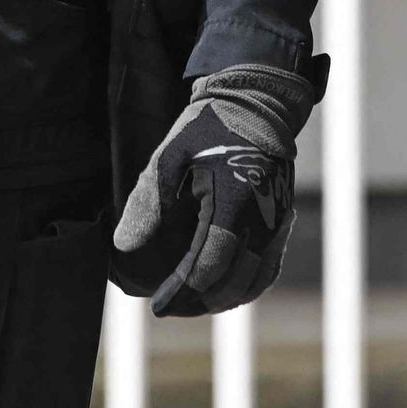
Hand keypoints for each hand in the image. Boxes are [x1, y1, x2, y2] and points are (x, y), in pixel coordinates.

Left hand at [110, 63, 313, 315]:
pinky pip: (270, 265)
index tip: (157, 304)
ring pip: (255, 280)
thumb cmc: (209, 125)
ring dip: (225, 298)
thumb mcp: (172, 155)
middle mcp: (261, 218)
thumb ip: (149, 201)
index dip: (181, 291)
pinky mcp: (282, 218)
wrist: (256, 101)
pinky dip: (248, 285)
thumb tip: (124, 245)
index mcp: (232, 202)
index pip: (208, 266)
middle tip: (170, 307)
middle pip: (233, 282)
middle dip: (199, 301)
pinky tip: (225, 287)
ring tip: (194, 303)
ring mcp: (276, 220)